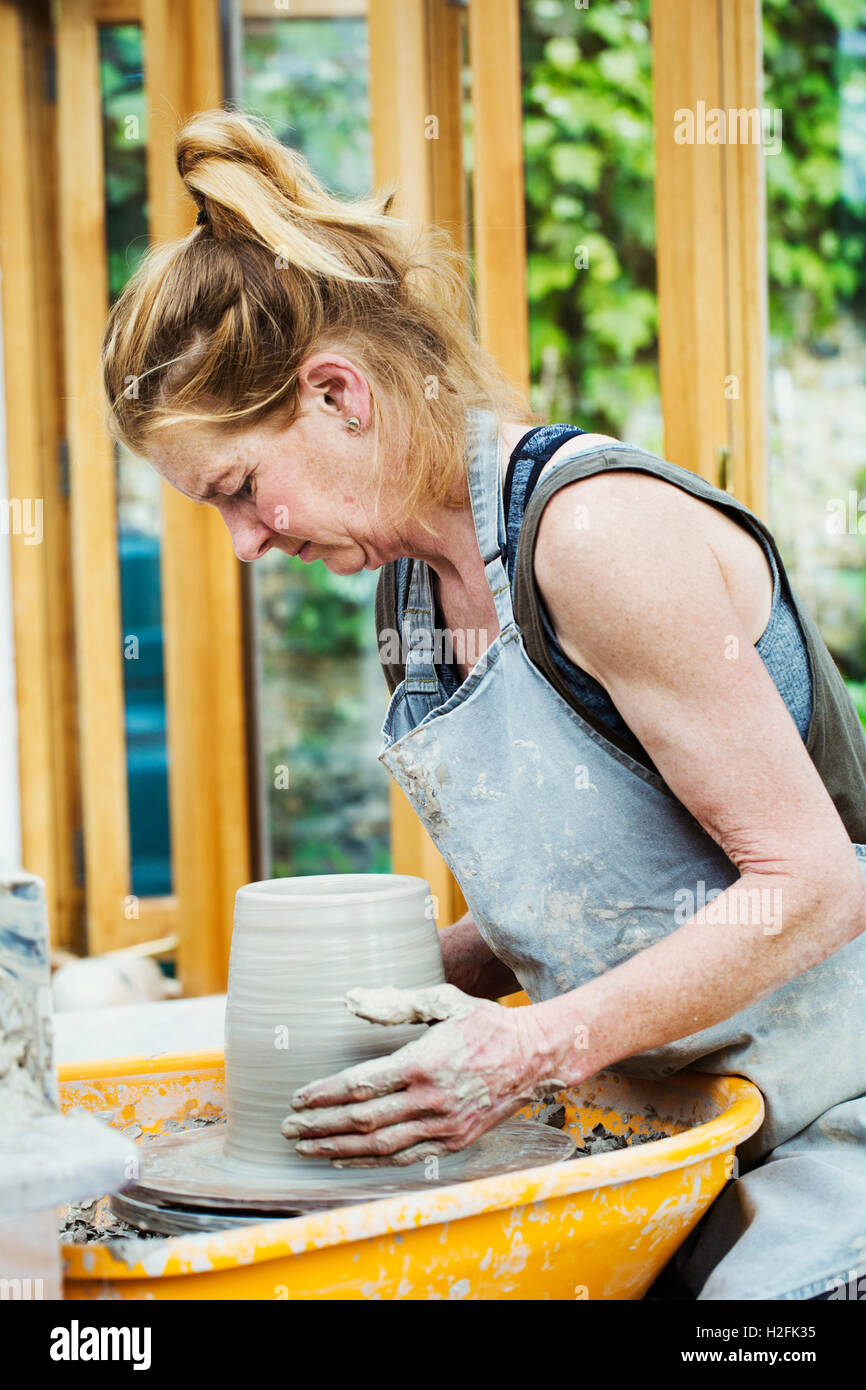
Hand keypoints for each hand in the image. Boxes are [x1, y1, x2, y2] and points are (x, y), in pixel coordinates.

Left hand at [280, 984, 561, 1166]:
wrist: (534, 1057)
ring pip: (379, 1145)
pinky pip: (404, 1157)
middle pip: (362, 1121)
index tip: (297, 1099)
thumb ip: (396, 1004)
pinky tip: (346, 1158)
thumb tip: (351, 1000)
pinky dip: (370, 1161)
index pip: (360, 1086)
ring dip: (338, 1148)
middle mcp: (431, 1100)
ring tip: (306, 1148)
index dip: (324, 1095)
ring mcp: (443, 1126)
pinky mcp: (454, 1141)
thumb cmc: (487, 1023)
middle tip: (289, 1129)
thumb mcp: (443, 1002)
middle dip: (320, 1126)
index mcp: (423, 1063)